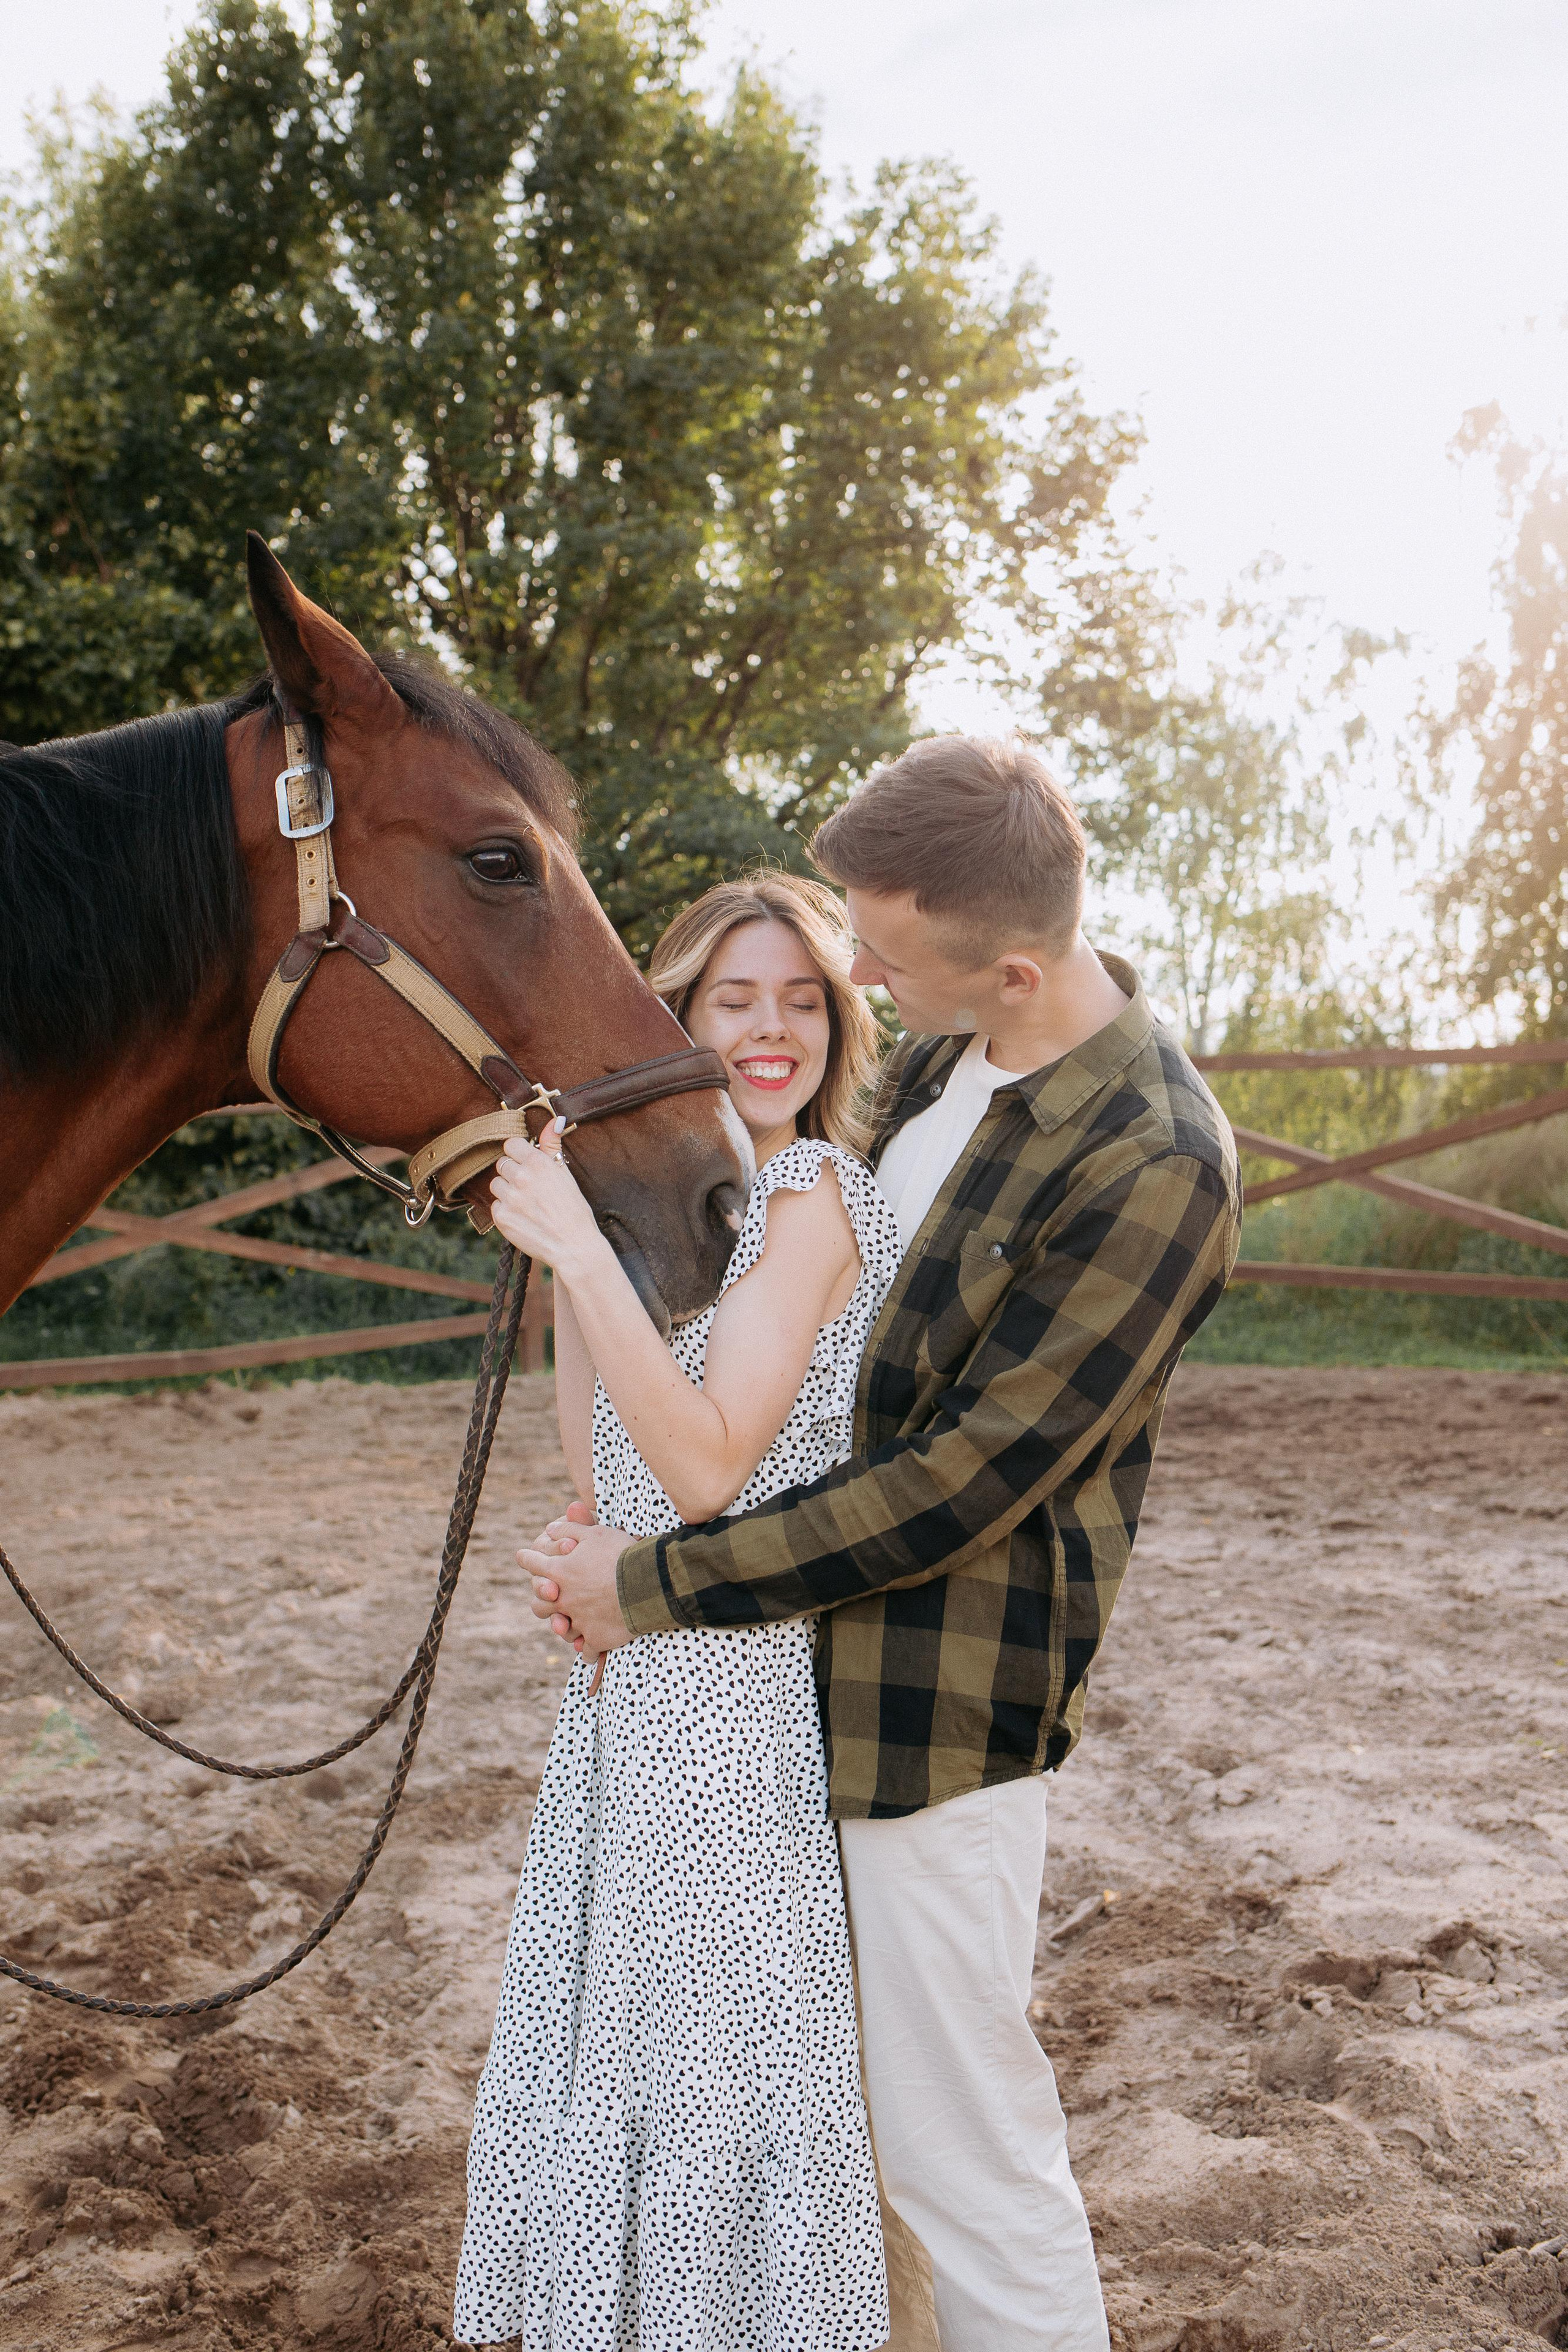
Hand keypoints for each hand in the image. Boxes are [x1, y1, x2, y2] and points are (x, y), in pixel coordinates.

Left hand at [489, 1125, 604, 1273]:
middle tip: (529, 1186)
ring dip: (506, 1190)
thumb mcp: (566, 1173)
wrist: (573, 1246)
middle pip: (502, 1163)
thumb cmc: (574, 1210)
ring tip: (525, 1202)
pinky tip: (523, 1216)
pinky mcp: (501, 1217)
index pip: (511, 1144)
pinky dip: (505, 1210)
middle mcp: (521, 1177)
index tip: (525, 1162)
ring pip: (496, 1184)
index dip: (518, 1153)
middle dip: (512, 1172)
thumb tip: (555, 1120)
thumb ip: (553, 1145)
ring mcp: (509, 1198)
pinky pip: (495, 1205)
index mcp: (537, 1163)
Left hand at [520, 1510, 635, 1658]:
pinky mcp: (596, 1638)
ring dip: (563, 1626)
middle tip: (550, 1596)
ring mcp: (578, 1621)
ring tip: (567, 1625)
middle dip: (541, 1599)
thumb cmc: (620, 1554)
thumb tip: (549, 1529)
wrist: (645, 1584)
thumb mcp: (595, 1533)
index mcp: (560, 1571)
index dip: (526, 1558)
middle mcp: (564, 1598)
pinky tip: (588, 1647)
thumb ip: (569, 1529)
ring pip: (561, 1629)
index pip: (533, 1563)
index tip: (521, 1556)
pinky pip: (585, 1650)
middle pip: (539, 1605)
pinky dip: (586, 1649)